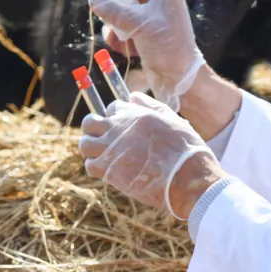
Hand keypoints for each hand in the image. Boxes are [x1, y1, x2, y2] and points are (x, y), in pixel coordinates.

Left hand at [79, 93, 222, 218]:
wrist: (185, 175)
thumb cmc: (184, 148)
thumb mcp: (171, 119)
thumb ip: (150, 106)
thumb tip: (132, 96)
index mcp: (134, 114)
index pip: (112, 108)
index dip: (115, 118)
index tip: (121, 129)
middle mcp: (118, 127)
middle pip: (90, 122)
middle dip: (94, 129)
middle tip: (104, 141)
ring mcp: (111, 147)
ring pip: (85, 144)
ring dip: (92, 150)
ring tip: (103, 157)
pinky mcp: (107, 168)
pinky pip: (90, 165)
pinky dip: (97, 168)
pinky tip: (109, 171)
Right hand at [89, 0, 205, 110]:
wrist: (179, 77)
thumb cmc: (168, 46)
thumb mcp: (140, 25)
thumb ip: (115, 11)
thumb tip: (94, 0)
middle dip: (116, 1)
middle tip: (112, 12)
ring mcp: (150, 16)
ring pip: (122, 7)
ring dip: (114, 21)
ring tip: (117, 35)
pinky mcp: (143, 32)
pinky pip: (123, 25)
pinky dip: (118, 36)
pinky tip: (122, 47)